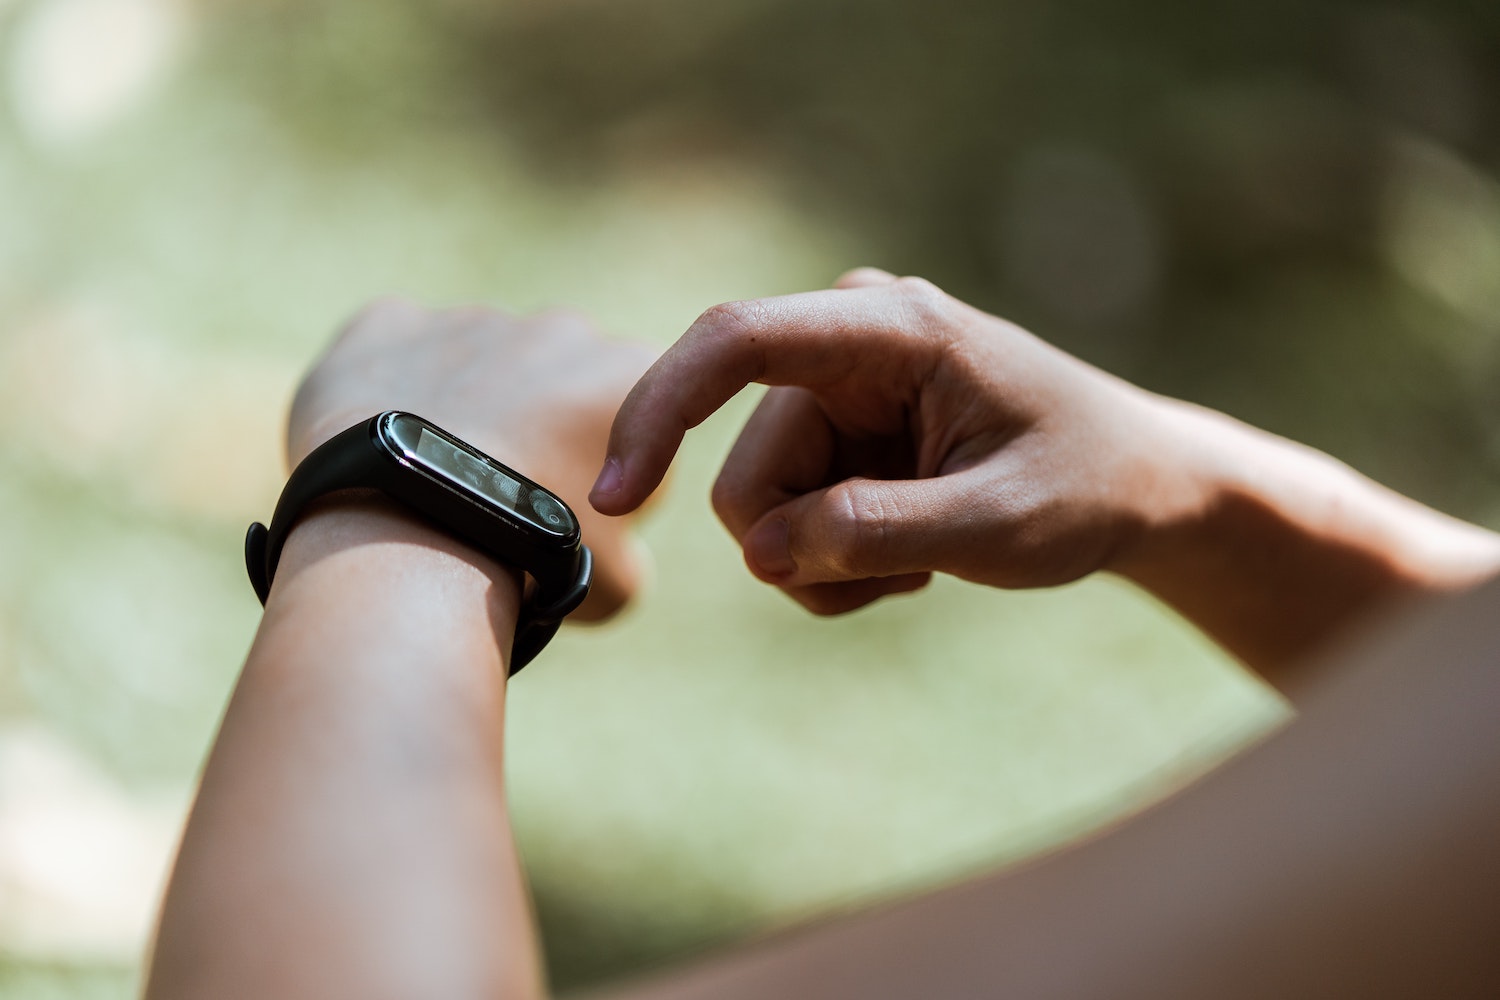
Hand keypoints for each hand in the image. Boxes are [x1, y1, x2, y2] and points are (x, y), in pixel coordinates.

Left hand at [289, 298, 655, 618]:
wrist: (414, 539)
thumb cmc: (531, 562)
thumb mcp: (619, 579)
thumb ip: (630, 547)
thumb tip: (610, 551)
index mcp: (631, 373)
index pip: (640, 418)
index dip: (615, 469)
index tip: (579, 512)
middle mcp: (561, 328)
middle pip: (557, 377)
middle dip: (542, 422)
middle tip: (507, 496)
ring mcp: (475, 318)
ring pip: (477, 361)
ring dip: (471, 404)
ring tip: (440, 480)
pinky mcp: (392, 322)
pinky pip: (397, 346)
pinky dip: (392, 388)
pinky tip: (389, 446)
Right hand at [590, 269, 1165, 615]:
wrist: (1136, 484)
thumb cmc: (1086, 484)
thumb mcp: (1001, 524)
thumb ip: (879, 533)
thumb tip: (764, 553)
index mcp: (886, 328)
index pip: (733, 343)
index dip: (658, 410)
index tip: (613, 495)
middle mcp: (844, 342)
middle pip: (746, 474)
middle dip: (806, 550)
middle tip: (906, 573)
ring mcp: (835, 389)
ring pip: (761, 511)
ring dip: (830, 563)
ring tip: (923, 560)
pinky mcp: (835, 433)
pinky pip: (787, 521)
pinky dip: (839, 560)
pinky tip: (911, 551)